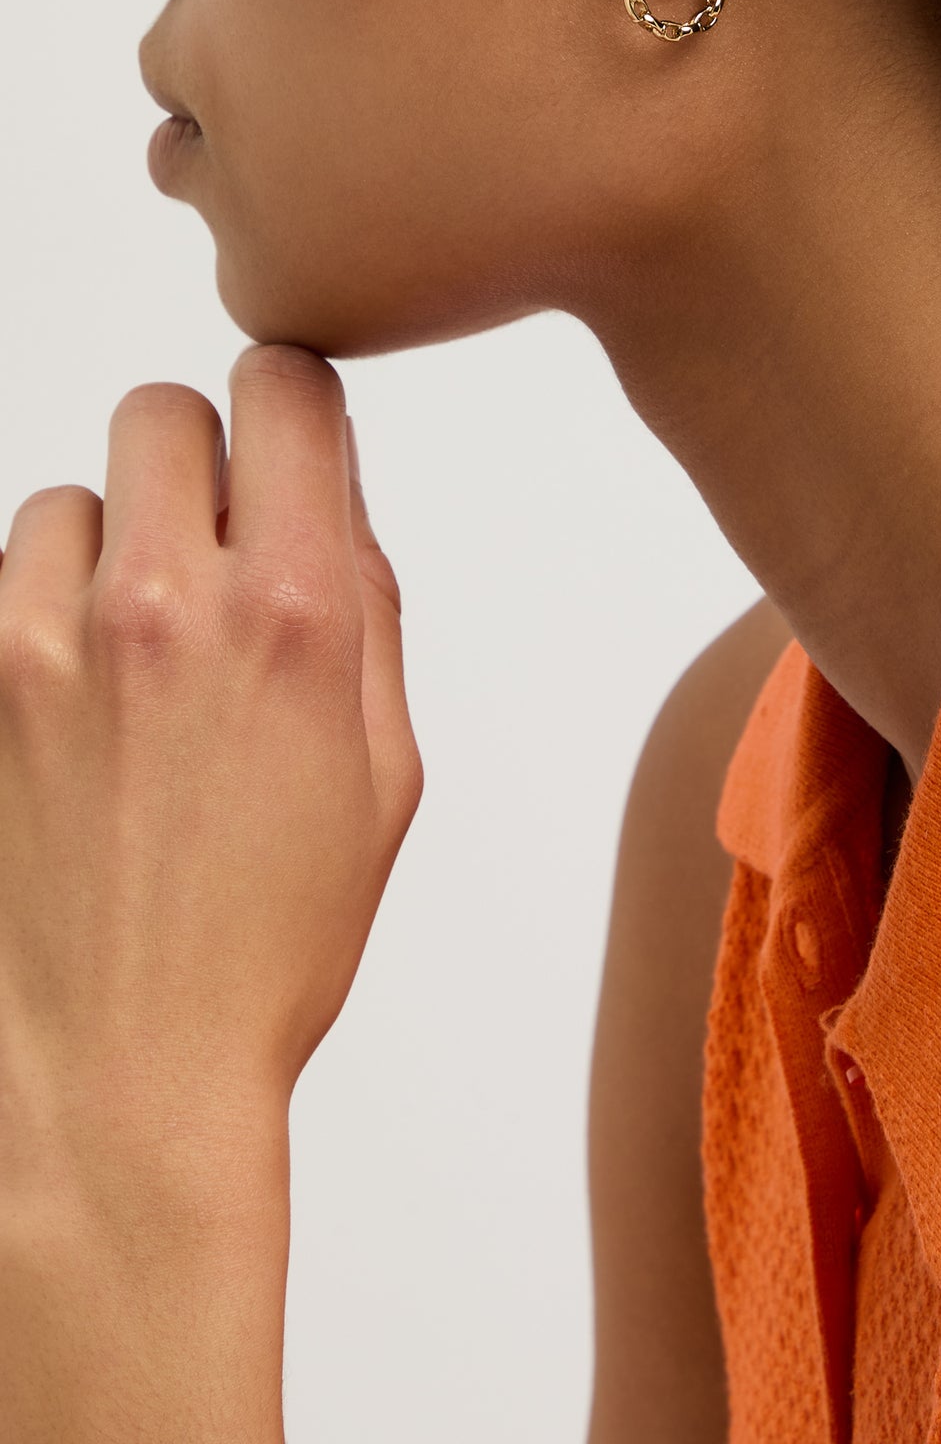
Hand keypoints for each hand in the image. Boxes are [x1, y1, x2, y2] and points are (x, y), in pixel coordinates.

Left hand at [0, 345, 421, 1203]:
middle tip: (213, 556)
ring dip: (112, 551)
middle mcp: (160, 603)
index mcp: (292, 617)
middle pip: (163, 412)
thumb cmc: (267, 941)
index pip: (282, 392)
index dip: (293, 411)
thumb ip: (366, 611)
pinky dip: (41, 616)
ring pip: (72, 499)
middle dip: (199, 466)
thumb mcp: (383, 774)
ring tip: (135, 666)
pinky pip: (4, 581)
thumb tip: (333, 503)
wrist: (118, 1068)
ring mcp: (40, 641)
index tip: (289, 449)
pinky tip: (74, 713)